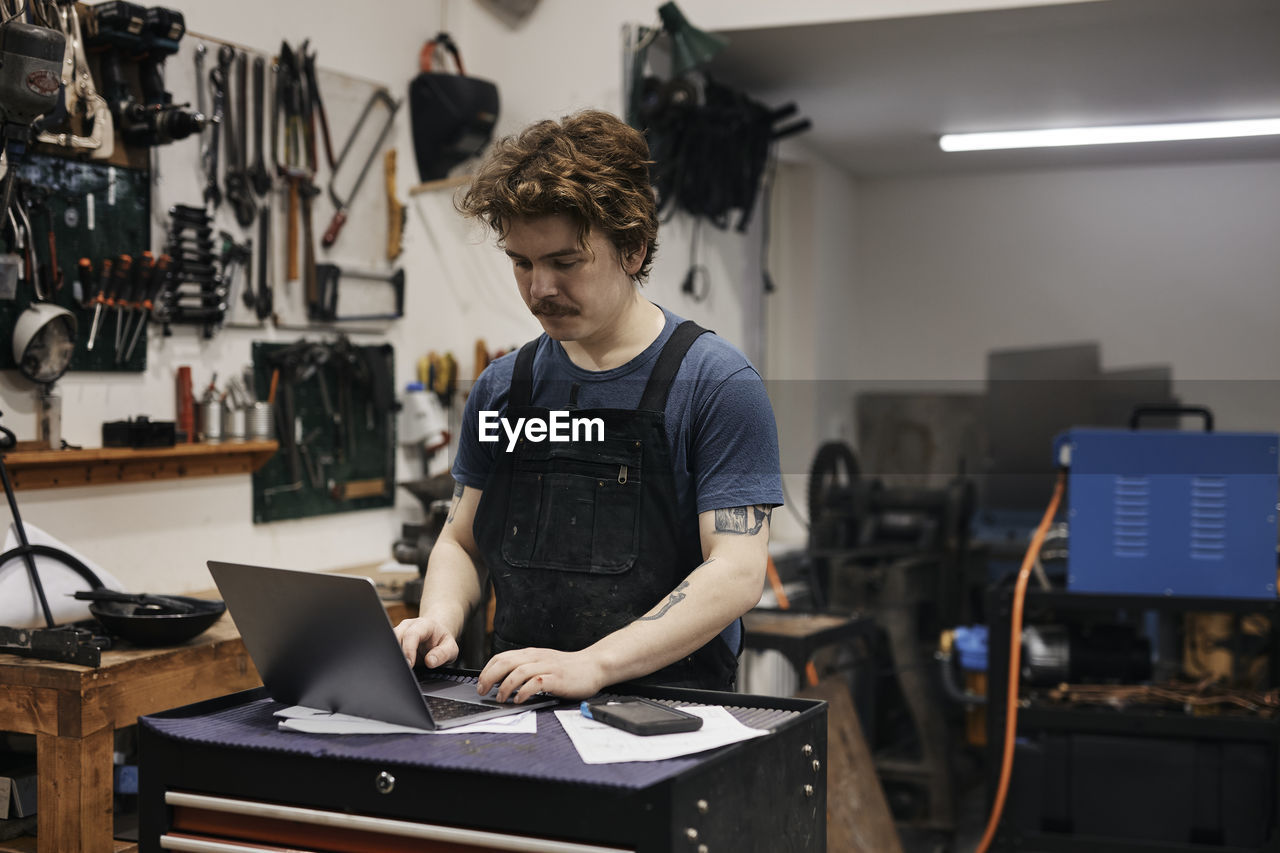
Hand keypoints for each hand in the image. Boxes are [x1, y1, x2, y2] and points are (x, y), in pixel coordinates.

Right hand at [392, 616, 458, 668]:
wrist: (437, 635)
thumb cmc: (442, 641)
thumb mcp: (451, 648)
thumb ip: (443, 654)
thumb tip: (430, 661)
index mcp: (424, 624)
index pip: (412, 634)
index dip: (408, 649)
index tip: (409, 664)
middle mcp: (408, 626)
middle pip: (396, 637)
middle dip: (397, 654)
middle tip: (403, 670)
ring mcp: (399, 632)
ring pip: (388, 642)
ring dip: (392, 656)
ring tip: (399, 669)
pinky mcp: (394, 641)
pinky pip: (388, 649)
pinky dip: (390, 658)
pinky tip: (395, 667)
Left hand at [478, 647, 606, 702]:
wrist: (594, 666)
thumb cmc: (567, 669)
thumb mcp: (543, 663)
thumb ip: (526, 668)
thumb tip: (503, 680)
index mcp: (531, 653)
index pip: (501, 657)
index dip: (487, 670)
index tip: (481, 683)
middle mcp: (537, 658)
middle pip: (506, 662)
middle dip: (489, 677)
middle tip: (483, 691)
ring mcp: (547, 667)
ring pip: (518, 672)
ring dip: (505, 687)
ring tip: (500, 698)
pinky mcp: (557, 678)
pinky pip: (536, 683)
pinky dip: (524, 692)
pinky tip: (519, 700)